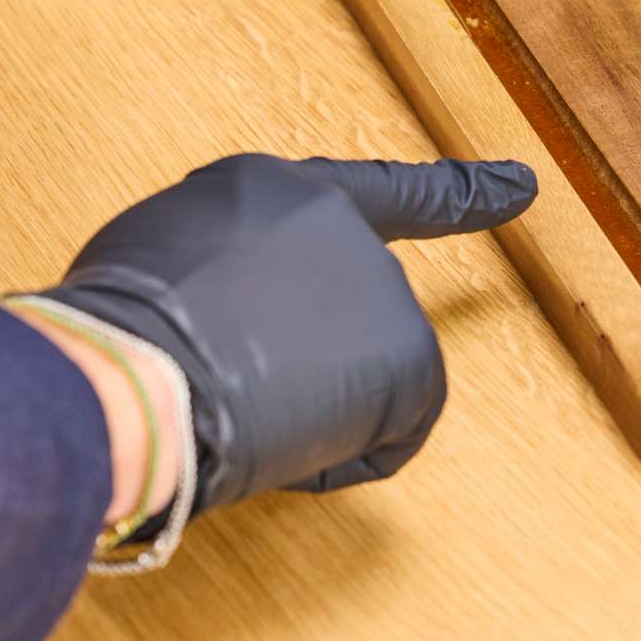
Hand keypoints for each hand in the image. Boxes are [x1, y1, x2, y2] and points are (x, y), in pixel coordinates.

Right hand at [38, 153, 536, 515]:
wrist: (138, 373)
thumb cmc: (116, 327)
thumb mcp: (161, 256)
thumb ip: (229, 267)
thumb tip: (246, 324)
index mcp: (278, 190)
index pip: (385, 192)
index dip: (458, 192)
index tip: (524, 186)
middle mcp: (346, 227)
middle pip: (342, 316)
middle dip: (297, 359)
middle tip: (227, 377)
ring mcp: (383, 290)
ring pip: (358, 376)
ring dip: (305, 402)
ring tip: (237, 399)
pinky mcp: (409, 359)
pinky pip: (381, 433)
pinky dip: (336, 454)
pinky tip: (283, 444)